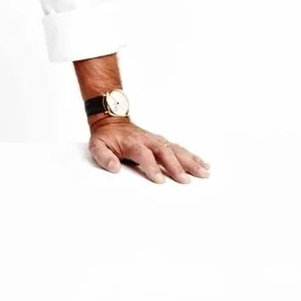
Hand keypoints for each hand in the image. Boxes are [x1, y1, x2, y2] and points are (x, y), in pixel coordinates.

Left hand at [87, 118, 209, 183]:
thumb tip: (114, 167)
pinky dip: (193, 156)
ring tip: (203, 173)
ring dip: (190, 161)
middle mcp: (148, 141)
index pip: (144, 154)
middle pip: (165, 152)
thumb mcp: (96, 146)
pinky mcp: (163, 142)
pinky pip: (180, 149)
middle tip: (185, 180)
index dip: (151, 167)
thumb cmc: (106, 137)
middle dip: (176, 167)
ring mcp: (157, 141)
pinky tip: (204, 164)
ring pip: (177, 150)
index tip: (159, 180)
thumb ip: (104, 157)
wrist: (112, 120)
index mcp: (132, 143)